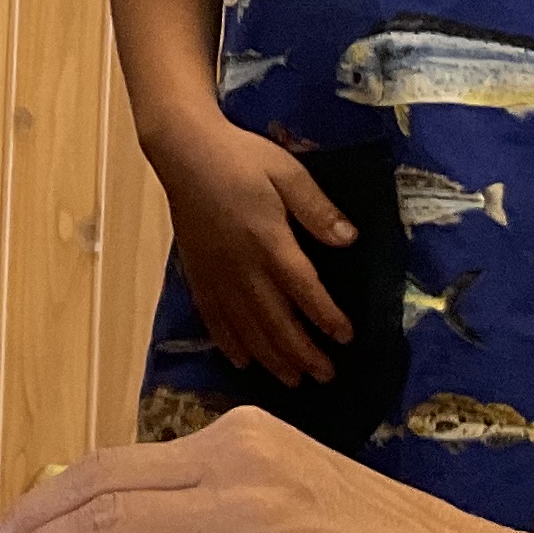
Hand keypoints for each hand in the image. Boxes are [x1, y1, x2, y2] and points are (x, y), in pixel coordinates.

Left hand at [0, 405, 499, 532]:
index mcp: (244, 438)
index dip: (57, 498)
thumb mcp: (297, 501)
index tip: (23, 528)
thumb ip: (220, 516)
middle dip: (32, 526)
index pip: (120, 461)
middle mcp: (235, 462)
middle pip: (97, 485)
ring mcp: (239, 517)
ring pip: (106, 529)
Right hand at [144, 114, 352, 384]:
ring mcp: (216, 275)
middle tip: (327, 376)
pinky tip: (243, 361)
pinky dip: (229, 344)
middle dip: (302, 352)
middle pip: (275, 321)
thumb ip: (317, 209)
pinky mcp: (197, 275)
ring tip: (292, 380)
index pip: (303, 290)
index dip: (326, 317)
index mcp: (268, 241)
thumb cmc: (241, 158)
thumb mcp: (287, 173)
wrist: (184, 151)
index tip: (347, 338)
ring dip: (271, 358)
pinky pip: (213, 319)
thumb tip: (349, 240)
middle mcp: (242, 267)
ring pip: (246, 328)